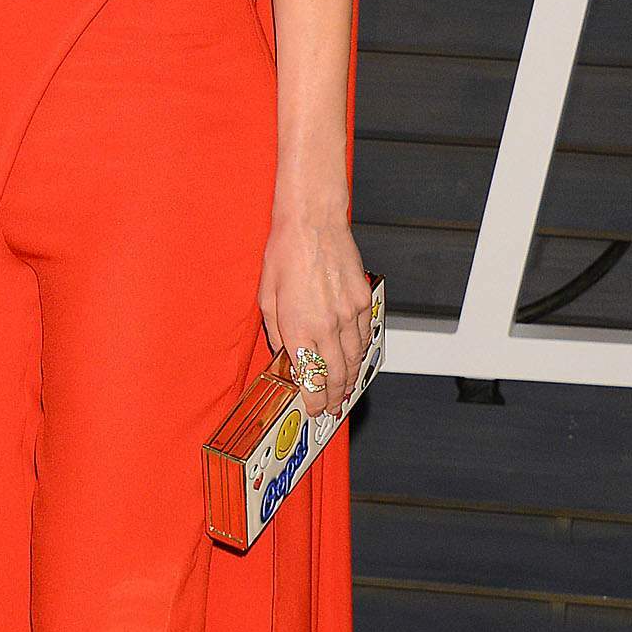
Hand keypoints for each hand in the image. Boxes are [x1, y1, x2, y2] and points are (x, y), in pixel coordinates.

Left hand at [259, 212, 374, 414]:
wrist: (313, 223)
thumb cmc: (286, 253)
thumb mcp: (266, 298)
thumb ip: (276, 333)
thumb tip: (285, 356)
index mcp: (297, 327)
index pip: (310, 378)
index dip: (313, 399)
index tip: (313, 408)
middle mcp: (326, 325)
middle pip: (335, 375)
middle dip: (333, 397)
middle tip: (330, 408)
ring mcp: (349, 314)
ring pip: (354, 360)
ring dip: (349, 379)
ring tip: (344, 391)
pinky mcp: (363, 301)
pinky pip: (365, 336)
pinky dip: (360, 353)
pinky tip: (355, 360)